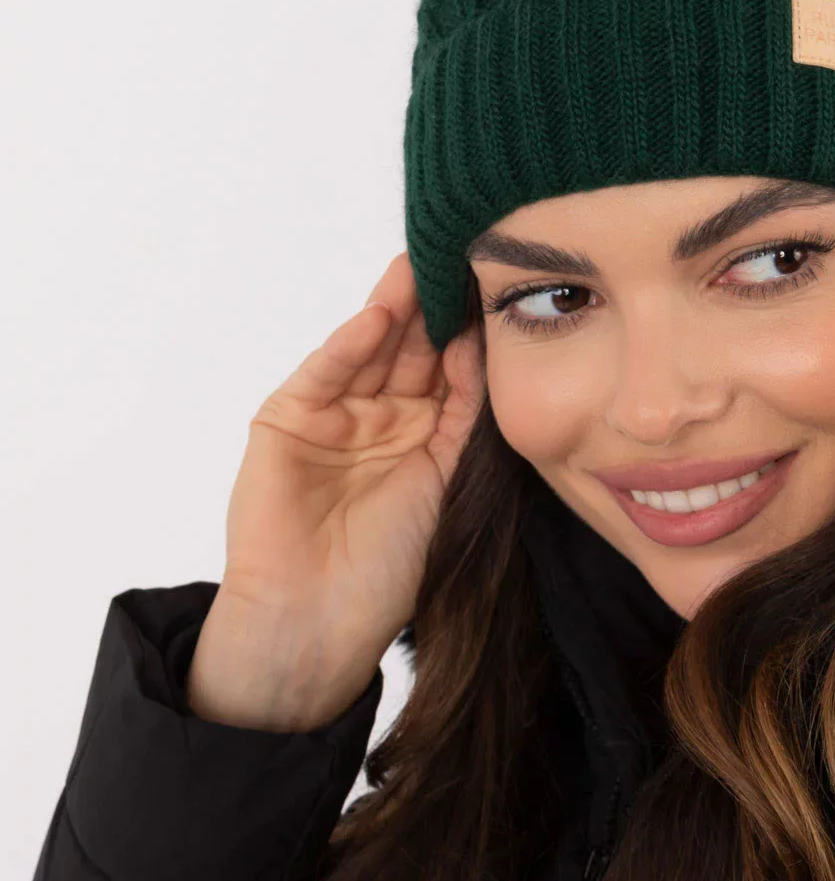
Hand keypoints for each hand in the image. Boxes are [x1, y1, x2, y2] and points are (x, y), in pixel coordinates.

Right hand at [185, 253, 485, 730]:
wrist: (319, 624)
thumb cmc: (392, 570)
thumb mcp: (450, 481)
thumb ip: (465, 416)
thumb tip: (488, 349)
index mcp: (426, 435)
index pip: (451, 369)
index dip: (473, 332)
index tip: (501, 288)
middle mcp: (381, 417)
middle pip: (412, 348)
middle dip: (436, 306)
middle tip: (463, 256)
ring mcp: (333, 416)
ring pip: (371, 351)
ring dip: (396, 310)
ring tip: (423, 267)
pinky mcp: (287, 421)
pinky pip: (324, 375)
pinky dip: (350, 347)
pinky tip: (379, 319)